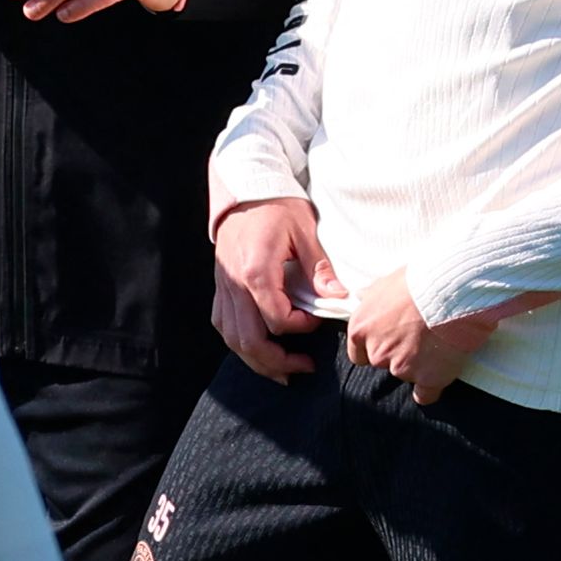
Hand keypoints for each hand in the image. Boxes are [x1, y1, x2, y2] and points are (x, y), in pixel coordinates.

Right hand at [208, 198, 338, 380]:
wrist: (245, 190)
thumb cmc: (276, 208)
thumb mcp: (305, 232)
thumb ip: (319, 270)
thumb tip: (339, 298)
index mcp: (256, 272)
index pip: (277, 320)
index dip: (301, 327)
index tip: (318, 320)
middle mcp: (234, 285)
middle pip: (249, 340)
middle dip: (276, 361)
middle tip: (302, 368)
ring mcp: (224, 288)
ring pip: (231, 338)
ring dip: (255, 359)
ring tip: (279, 370)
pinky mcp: (220, 287)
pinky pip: (223, 324)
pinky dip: (238, 341)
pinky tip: (255, 348)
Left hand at [346, 269, 560, 403]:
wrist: (453, 290)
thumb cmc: (420, 280)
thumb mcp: (387, 283)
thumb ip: (372, 297)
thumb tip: (361, 296)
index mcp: (360, 329)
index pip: (360, 354)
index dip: (377, 348)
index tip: (392, 341)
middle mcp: (376, 352)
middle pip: (383, 364)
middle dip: (399, 354)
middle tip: (420, 338)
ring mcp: (401, 367)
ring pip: (406, 375)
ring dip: (419, 366)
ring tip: (438, 345)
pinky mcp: (427, 378)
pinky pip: (425, 394)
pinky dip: (432, 387)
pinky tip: (441, 373)